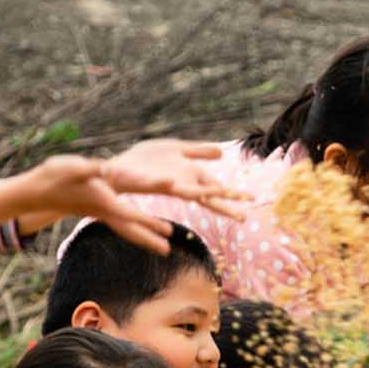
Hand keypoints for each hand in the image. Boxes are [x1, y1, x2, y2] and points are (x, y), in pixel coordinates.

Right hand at [25, 154, 174, 252]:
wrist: (36, 192)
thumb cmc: (52, 178)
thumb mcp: (72, 168)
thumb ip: (89, 168)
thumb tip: (105, 166)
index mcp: (101, 200)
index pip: (128, 213)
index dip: (146, 219)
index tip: (164, 228)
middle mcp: (104, 210)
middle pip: (130, 228)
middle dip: (149, 237)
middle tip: (168, 249)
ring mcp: (101, 211)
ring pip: (127, 228)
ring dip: (146, 236)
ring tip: (166, 247)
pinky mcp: (99, 209)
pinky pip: (122, 223)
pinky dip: (136, 228)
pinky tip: (145, 229)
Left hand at [103, 139, 247, 219]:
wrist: (118, 166)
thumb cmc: (145, 161)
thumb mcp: (177, 150)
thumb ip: (198, 152)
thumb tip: (222, 153)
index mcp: (189, 176)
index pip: (215, 188)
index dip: (232, 195)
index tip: (250, 201)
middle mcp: (180, 183)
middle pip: (207, 196)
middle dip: (224, 205)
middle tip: (243, 217)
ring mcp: (165, 183)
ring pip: (187, 191)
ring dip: (203, 193)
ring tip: (221, 193)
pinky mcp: (146, 181)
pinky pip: (156, 182)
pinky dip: (164, 182)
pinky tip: (172, 181)